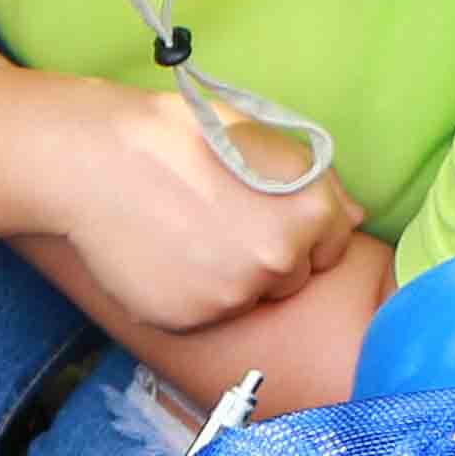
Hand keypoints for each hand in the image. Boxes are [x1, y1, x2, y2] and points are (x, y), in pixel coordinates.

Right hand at [39, 83, 357, 334]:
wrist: (100, 161)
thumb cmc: (180, 136)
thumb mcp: (262, 139)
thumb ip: (317, 183)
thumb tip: (354, 219)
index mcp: (309, 209)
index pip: (332, 246)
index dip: (301, 232)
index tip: (266, 219)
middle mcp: (280, 258)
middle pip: (291, 281)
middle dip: (265, 260)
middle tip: (218, 225)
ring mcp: (234, 295)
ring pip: (245, 302)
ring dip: (226, 281)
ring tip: (185, 238)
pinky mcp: (191, 319)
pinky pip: (202, 317)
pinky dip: (187, 297)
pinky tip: (163, 258)